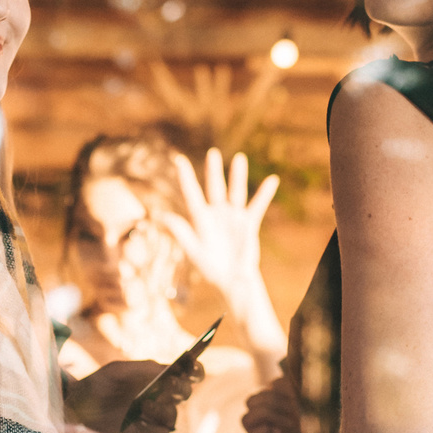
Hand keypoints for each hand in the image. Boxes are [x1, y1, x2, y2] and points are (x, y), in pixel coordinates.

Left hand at [64, 358, 202, 432]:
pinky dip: (152, 429)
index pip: (186, 374)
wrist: (73, 414)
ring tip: (144, 406)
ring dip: (162, 410)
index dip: (194, 370)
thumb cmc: (96, 388)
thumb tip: (167, 369)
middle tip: (169, 386)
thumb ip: (142, 367)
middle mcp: (160, 400)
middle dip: (180, 389)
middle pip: (184, 394)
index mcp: (157, 380)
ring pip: (172, 416)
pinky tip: (137, 423)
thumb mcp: (116, 372)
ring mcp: (154, 422)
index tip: (192, 368)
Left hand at [165, 148, 279, 313]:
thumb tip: (159, 215)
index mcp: (200, 219)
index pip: (191, 193)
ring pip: (235, 191)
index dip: (185, 177)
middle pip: (214, 187)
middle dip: (213, 170)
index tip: (178, 159)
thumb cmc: (210, 267)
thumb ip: (179, 231)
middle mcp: (216, 214)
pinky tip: (272, 179)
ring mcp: (233, 217)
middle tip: (212, 152)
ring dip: (237, 176)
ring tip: (239, 158)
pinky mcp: (248, 223)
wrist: (232, 280)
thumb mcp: (193, 250)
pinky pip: (257, 205)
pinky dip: (264, 193)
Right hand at [243, 372, 309, 432]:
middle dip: (271, 400)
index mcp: (282, 407)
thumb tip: (292, 376)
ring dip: (267, 415)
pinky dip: (264, 432)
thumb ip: (304, 394)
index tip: (298, 391)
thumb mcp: (317, 411)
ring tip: (290, 423)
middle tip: (294, 409)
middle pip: (251, 400)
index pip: (268, 388)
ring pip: (246, 418)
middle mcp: (270, 422)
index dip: (278, 386)